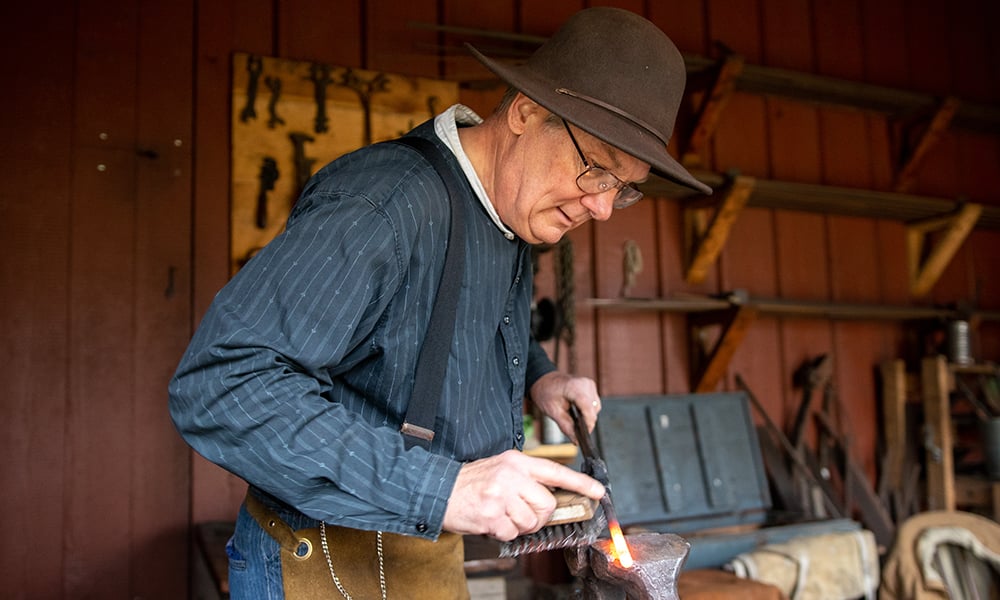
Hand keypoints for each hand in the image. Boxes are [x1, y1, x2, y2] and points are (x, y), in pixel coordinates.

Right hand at [442, 449, 604, 539]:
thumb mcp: (501, 468)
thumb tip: (552, 496)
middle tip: (521, 512)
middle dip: (539, 515)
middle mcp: (511, 475)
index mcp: (516, 461)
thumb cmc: (472, 481)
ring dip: (520, 525)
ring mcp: (501, 495)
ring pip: (531, 521)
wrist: (439, 489)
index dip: (580, 482)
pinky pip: (513, 532)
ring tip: (502, 515)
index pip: (555, 471)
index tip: (598, 491)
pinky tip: (492, 521)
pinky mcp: (491, 515)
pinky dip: (504, 532)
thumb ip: (526, 478)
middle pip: (547, 503)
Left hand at [530, 371, 600, 441]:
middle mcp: (586, 384)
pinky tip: (577, 412)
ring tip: (574, 420)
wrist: (543, 380)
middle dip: (586, 422)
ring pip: (595, 408)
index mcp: (575, 387)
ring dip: (587, 416)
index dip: (587, 425)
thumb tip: (576, 440)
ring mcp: (589, 384)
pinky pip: (594, 403)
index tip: (582, 436)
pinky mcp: (590, 387)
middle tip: (575, 431)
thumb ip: (566, 426)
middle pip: (593, 410)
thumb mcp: (552, 411)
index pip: (588, 409)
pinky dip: (587, 410)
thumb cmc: (545, 393)